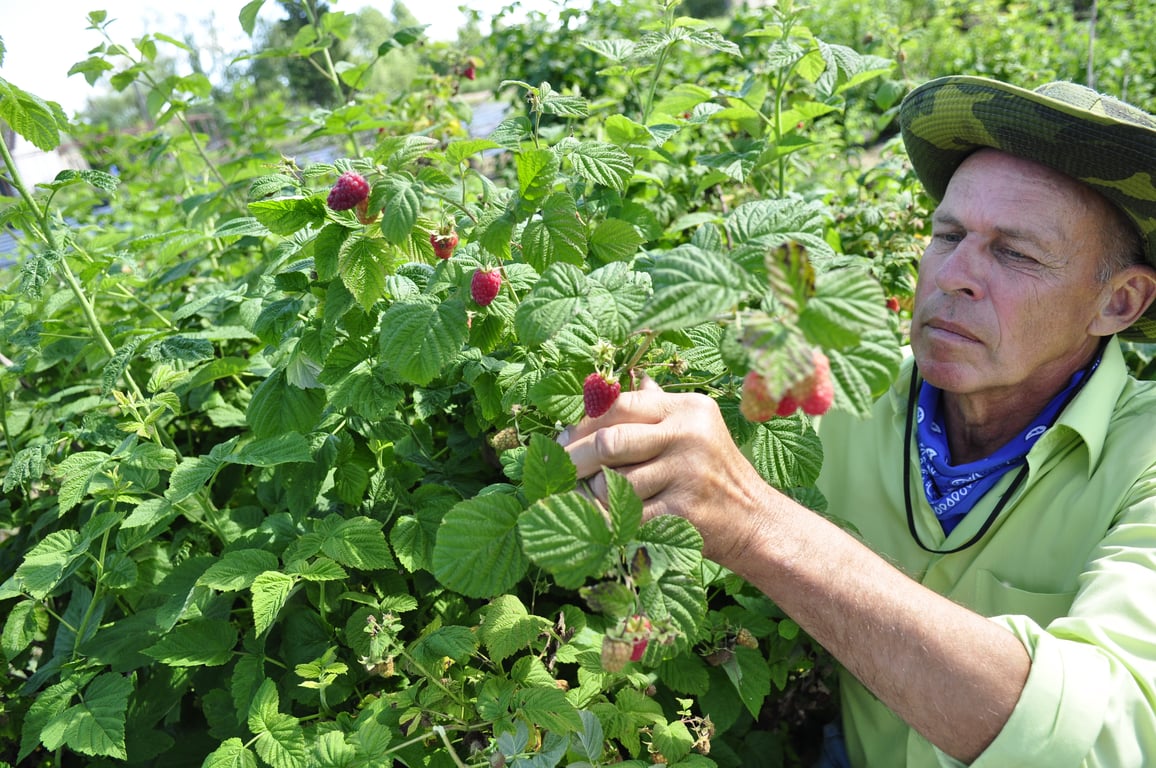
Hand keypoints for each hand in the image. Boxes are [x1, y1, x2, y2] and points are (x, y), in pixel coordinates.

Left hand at [560, 375, 775, 564]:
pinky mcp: (683, 512)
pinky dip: (608, 520)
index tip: (562, 440)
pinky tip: (606, 521)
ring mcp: (688, 473)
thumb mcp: (694, 429)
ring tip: (594, 499)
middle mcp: (689, 434)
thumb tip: (622, 378)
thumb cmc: (713, 473)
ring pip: (612, 483)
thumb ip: (657, 406)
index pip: (619, 404)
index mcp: (686, 408)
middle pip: (608, 442)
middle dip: (574, 460)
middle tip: (561, 472)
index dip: (582, 423)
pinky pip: (626, 515)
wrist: (756, 521)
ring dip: (595, 495)